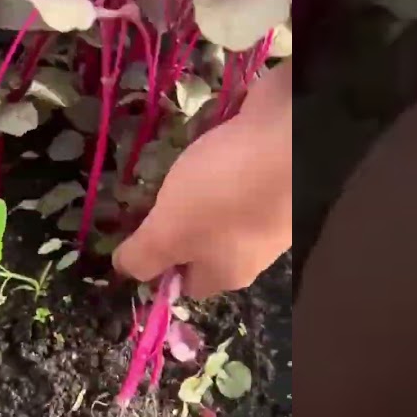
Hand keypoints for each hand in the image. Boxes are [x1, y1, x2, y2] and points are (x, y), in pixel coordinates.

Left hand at [113, 61, 291, 298]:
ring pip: (217, 202)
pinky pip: (234, 168)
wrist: (291, 132)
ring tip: (169, 158)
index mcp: (228, 272)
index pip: (186, 284)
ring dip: (193, 182)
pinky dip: (216, 155)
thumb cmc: (225, 192)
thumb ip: (144, 256)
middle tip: (145, 191)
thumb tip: (126, 271)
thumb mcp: (169, 232)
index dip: (157, 266)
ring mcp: (266, 206)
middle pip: (201, 241)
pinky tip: (203, 137)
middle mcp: (252, 247)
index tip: (132, 235)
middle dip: (172, 216)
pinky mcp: (271, 168)